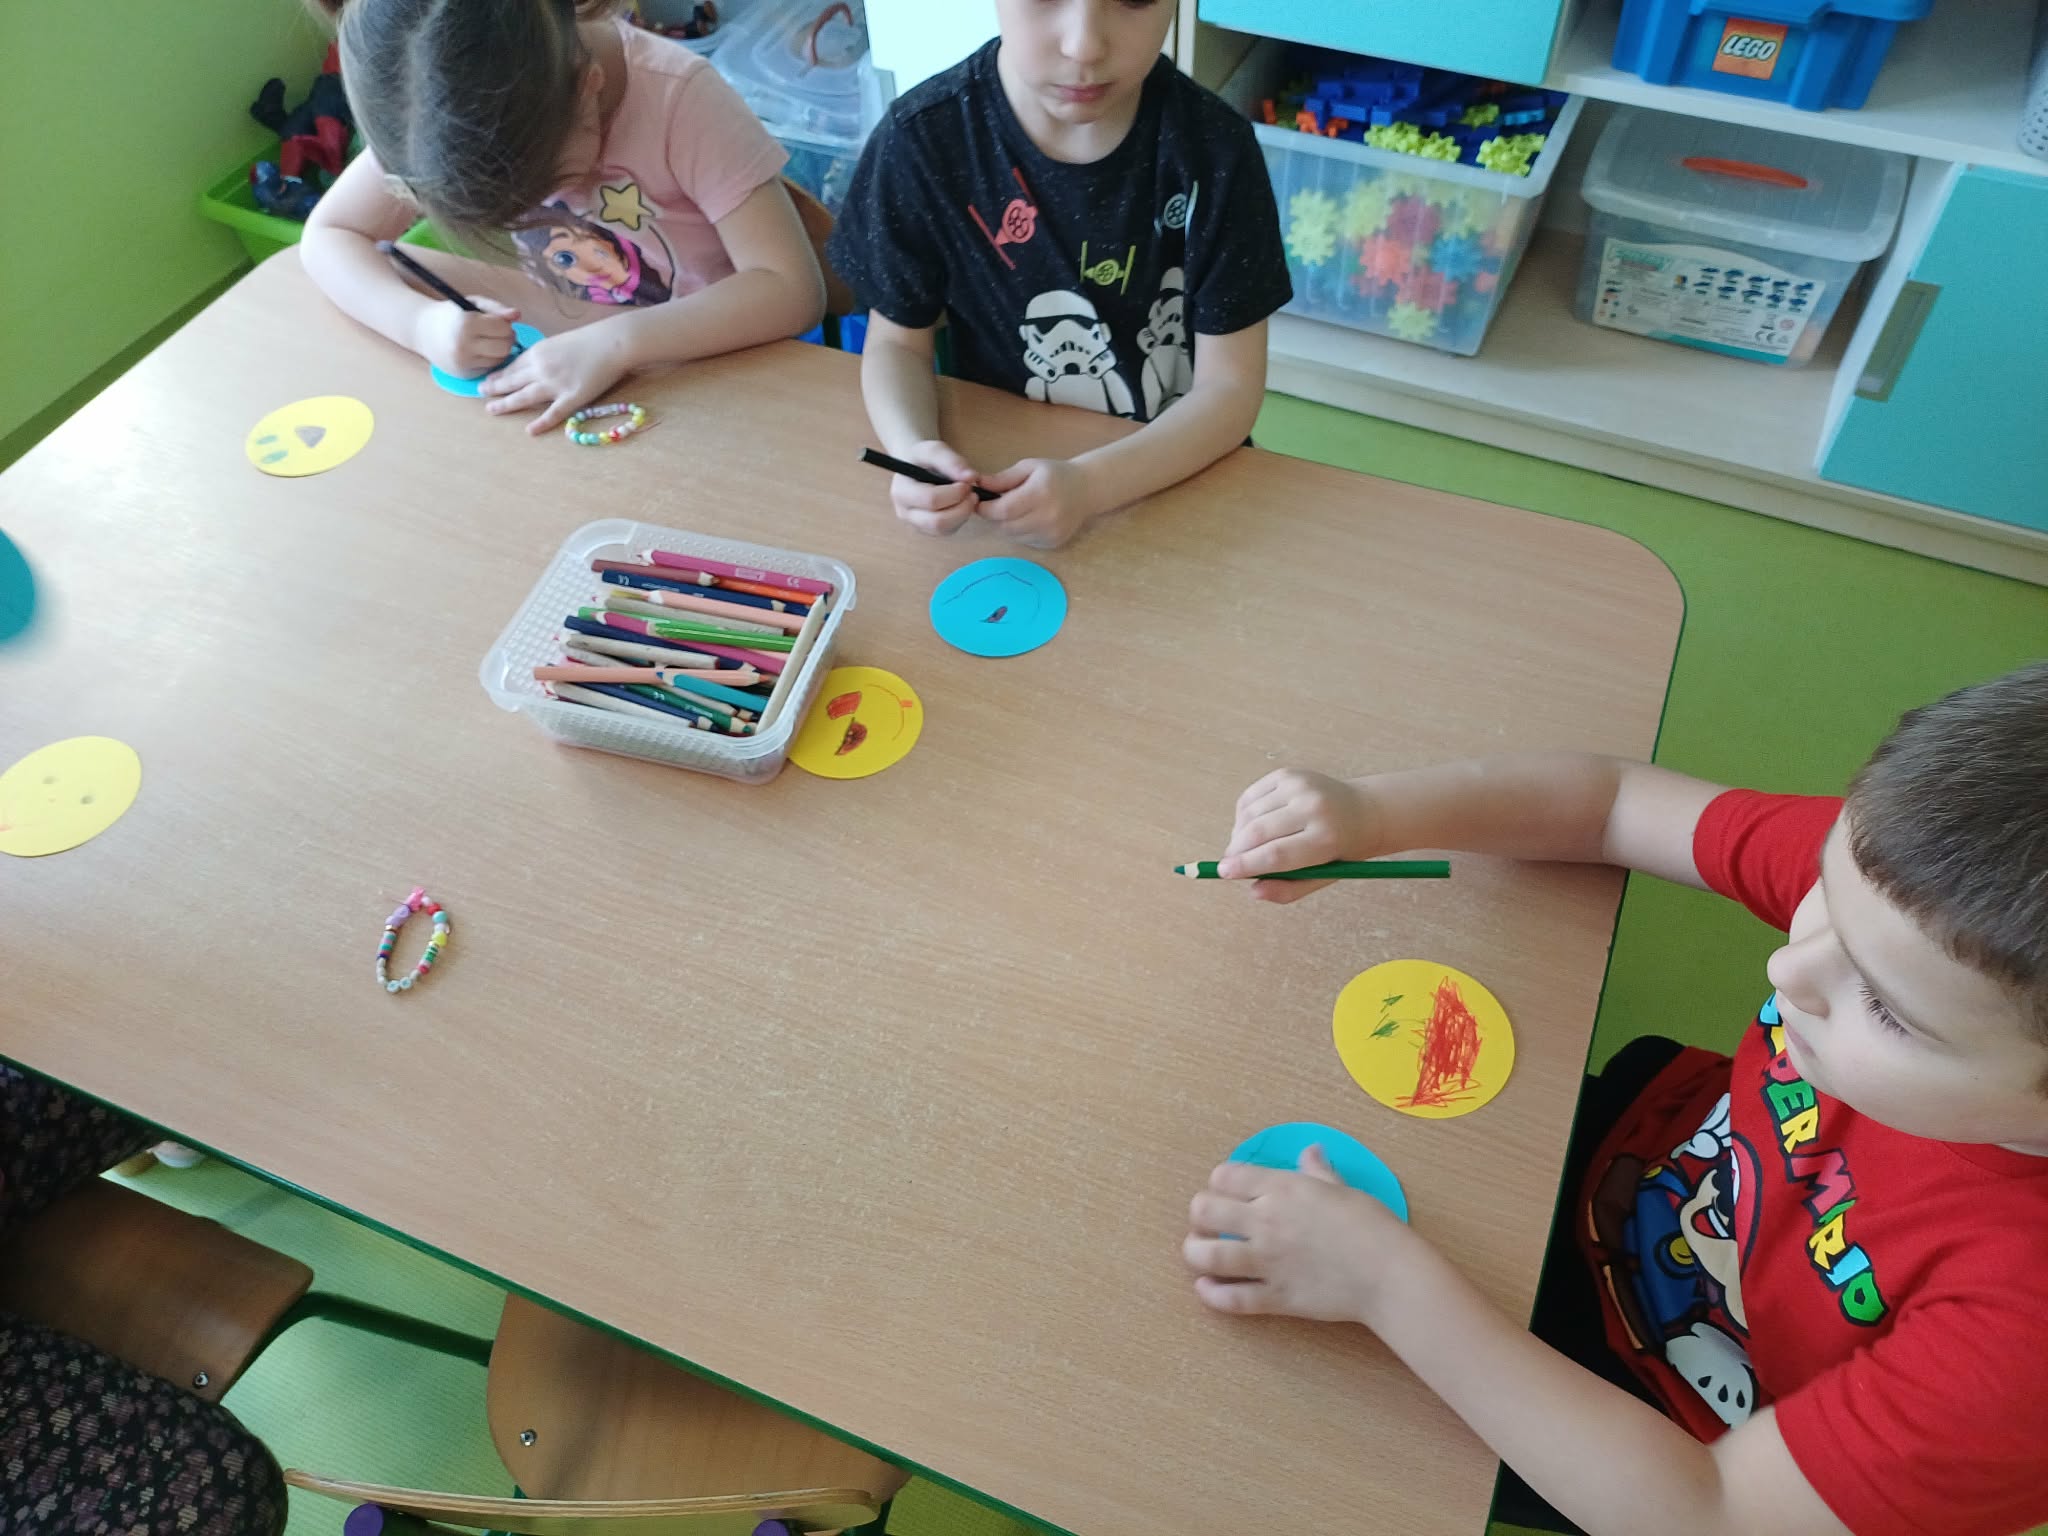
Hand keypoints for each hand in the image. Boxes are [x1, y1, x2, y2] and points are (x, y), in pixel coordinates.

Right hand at [412, 297, 520, 376]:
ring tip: (490, 341)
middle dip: (507, 339)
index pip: (503, 329)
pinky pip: (489, 369)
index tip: (500, 322)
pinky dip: (490, 360)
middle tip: (499, 333)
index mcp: (466, 324)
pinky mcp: (463, 374)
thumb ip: (496, 308)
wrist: (422, 330)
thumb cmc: (450, 314)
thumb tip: (517, 314)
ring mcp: (463, 362)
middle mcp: (464, 345)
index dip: (506, 325)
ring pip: (499, 360)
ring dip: (500, 351)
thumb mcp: (472, 303)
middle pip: (505, 347)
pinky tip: (481, 351)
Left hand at [480, 324, 631, 434]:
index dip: (498, 374)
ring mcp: (555, 385)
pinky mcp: (572, 398)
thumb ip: (546, 355)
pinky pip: (553, 413)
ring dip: (506, 404)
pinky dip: (541, 423)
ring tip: (491, 409)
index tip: (487, 380)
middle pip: (511, 381)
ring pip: (524, 397)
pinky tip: (529, 431)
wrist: (613, 343)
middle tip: (481, 394)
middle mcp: (541, 369)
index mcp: (538, 353)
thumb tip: (535, 364)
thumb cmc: (590, 339)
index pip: (511, 366)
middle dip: (494, 388)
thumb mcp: (560, 342)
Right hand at [888, 440, 982, 535]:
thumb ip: (951, 461)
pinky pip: (948, 531)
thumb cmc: (923, 459)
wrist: (916, 467)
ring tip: (969, 497)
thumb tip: (970, 477)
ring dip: (963, 514)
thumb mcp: (934, 449)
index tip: (967, 483)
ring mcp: (916, 524)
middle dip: (961, 508)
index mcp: (901, 491)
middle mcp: (905, 512)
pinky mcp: (928, 530)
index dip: (954, 493)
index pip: (930, 500)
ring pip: (944, 529)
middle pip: (937, 522)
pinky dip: (960, 519)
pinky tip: (961, 504)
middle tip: (973, 494)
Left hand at [980, 457, 1099, 548]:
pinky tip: (1027, 518)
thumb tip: (977, 484)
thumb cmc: (1055, 474)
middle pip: (1006, 526)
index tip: (979, 502)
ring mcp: (1051, 533)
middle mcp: (1047, 517)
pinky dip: (1019, 532)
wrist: (1086, 490)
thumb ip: (1003, 478)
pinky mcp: (1053, 543)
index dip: (986, 509)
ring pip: (1013, 536)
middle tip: (994, 505)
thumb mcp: (1029, 467)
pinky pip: (1024, 541)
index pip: (1003, 510)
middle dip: (994, 517)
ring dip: (1005, 525)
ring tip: (1013, 510)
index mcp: (1040, 494)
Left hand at [1184, 1146, 1414, 1322]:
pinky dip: (1212, 1295)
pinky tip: (1206, 1288)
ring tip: (1199, 1254)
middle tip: (1208, 1223)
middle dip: (1200, 1215)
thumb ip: (1317, 1170)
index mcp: (1282, 1189)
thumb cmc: (1371, 1224)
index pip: (1226, 1176)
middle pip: (1205, 1211)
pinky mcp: (1276, 1298)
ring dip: (1195, 1253)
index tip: (1225, 1191)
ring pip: (1208, 1255)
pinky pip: (1231, 1298)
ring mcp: (1267, 1261)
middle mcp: (1266, 1221)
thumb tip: (1310, 1150)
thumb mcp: (1342, 1188)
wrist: (1388, 1273)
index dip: (1219, 1182)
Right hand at [1219, 769, 1381, 902]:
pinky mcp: (1287, 774)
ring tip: (1246, 847)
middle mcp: (1312, 806)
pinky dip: (1243, 816)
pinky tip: (1253, 826)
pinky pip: (1250, 797)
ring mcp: (1299, 785)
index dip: (1245, 865)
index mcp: (1326, 838)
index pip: (1276, 855)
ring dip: (1238, 834)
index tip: (1223, 873)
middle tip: (1229, 863)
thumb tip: (1253, 891)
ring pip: (1250, 814)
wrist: (1364, 811)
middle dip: (1236, 850)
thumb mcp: (1322, 876)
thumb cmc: (1340, 851)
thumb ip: (1289, 889)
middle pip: (1258, 832)